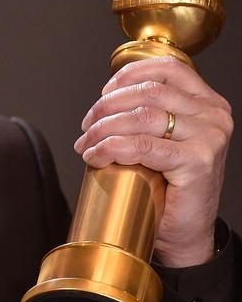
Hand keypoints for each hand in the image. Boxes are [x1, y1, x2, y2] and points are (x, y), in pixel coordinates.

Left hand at [74, 56, 232, 267]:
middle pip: (147, 92)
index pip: (167, 68)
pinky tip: (95, 156)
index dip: (127, 76)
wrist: (184, 233)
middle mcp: (213, 115)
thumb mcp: (161, 138)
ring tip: (87, 145)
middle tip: (86, 128)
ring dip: (103, 128)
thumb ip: (146, 112)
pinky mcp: (198, 161)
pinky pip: (142, 146)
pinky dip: (111, 147)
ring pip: (141, 117)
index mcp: (206, 103)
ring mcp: (209, 137)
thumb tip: (103, 102)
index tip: (103, 94)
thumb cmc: (168, 187)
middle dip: (106, 107)